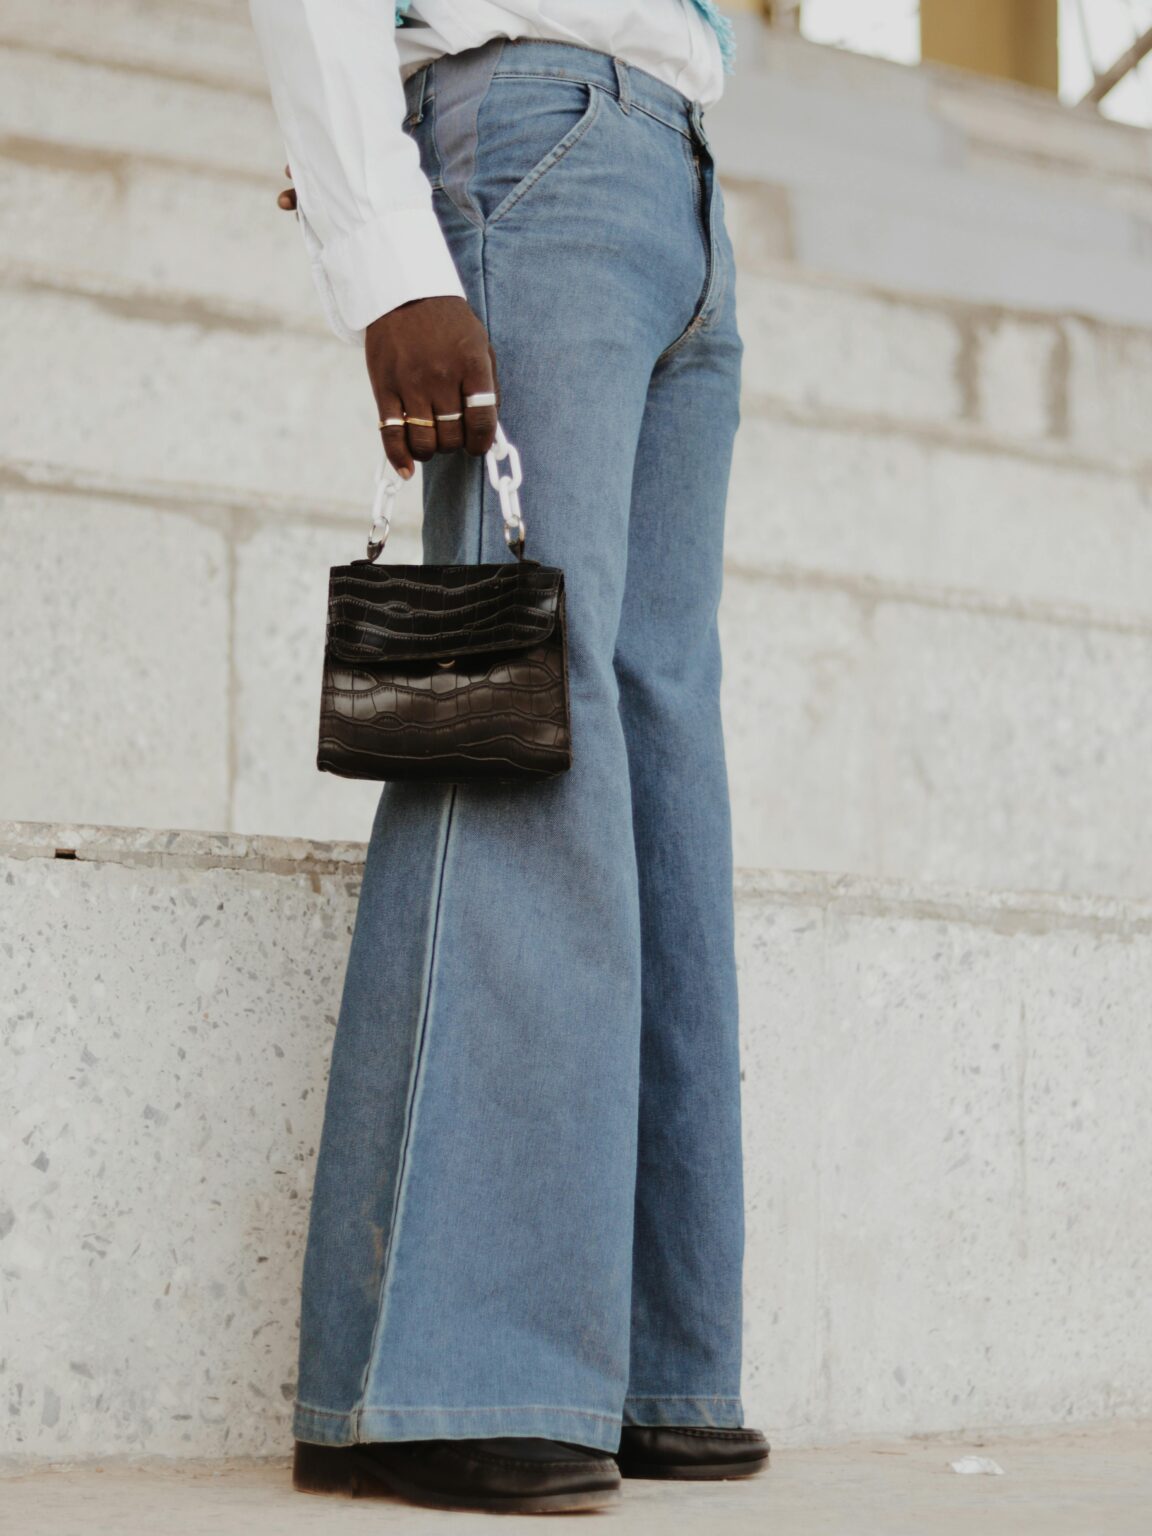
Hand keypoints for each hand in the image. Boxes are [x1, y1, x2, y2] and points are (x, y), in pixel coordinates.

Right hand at [276, 167, 496, 476]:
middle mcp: (441, 377)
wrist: (402, 290)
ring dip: (432, 451)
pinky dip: (400, 458)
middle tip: (453, 435)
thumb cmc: (447, 323)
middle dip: (456, 444)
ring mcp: (410, 384)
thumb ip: (487, 386)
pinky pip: (392, 435)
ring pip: (425, 441)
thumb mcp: (479, 344)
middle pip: (453, 436)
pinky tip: (408, 470)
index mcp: (471, 364)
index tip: (478, 445)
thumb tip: (489, 433)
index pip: (483, 422)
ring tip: (433, 442)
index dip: (481, 442)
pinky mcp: (384, 388)